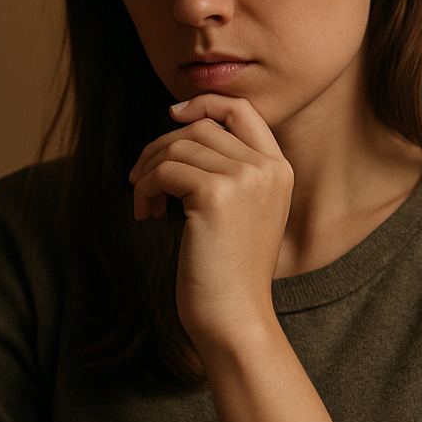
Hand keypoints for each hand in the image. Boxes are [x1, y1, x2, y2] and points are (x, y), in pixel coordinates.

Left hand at [127, 95, 292, 348]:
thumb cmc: (228, 272)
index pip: (242, 110)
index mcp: (279, 169)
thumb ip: (225, 171)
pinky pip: (164, 170)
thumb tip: (179, 130)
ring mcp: (244, 178)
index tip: (171, 116)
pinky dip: (145, 188)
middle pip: (199, 127)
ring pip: (177, 146)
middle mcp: (267, 168)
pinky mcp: (216, 194)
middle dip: (161, 148)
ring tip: (144, 203)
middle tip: (142, 182)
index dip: (204, 104)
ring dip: (149, 171)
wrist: (234, 317)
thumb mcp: (239, 212)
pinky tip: (146, 214)